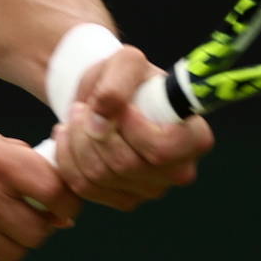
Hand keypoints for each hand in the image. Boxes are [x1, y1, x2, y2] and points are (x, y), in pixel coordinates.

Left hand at [52, 46, 213, 210]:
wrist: (105, 97)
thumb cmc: (124, 77)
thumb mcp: (125, 61)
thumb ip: (117, 82)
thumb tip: (101, 117)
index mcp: (193, 137)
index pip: (162, 149)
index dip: (133, 130)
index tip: (121, 107)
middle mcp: (178, 170)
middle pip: (124, 164)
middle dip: (93, 130)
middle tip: (83, 107)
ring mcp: (151, 189)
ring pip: (99, 176)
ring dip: (76, 141)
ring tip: (75, 117)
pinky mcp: (123, 199)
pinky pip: (84, 187)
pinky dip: (66, 158)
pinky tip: (68, 136)